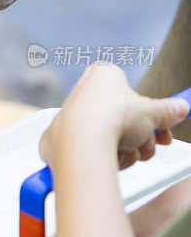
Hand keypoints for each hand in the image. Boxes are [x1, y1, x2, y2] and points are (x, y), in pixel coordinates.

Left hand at [39, 63, 188, 170]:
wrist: (82, 142)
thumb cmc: (111, 118)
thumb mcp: (151, 113)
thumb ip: (166, 111)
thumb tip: (180, 108)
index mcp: (103, 76)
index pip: (132, 95)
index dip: (151, 116)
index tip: (162, 128)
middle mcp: (82, 93)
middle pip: (121, 119)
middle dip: (140, 138)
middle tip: (149, 146)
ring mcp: (69, 118)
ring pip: (108, 137)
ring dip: (126, 150)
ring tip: (129, 152)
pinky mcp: (58, 141)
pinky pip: (90, 151)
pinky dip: (104, 158)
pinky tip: (110, 161)